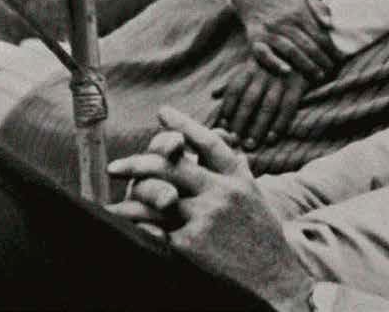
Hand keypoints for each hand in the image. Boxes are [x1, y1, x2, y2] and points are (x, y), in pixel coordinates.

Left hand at [108, 107, 313, 311]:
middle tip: (115, 167)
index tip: (163, 112)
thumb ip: (235, 169)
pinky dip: (137, 228)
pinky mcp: (192, 243)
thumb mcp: (253, 194)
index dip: (184, 125)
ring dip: (132, 198)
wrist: (275, 276)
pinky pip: (155, 230)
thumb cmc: (262, 234)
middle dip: (138, 164)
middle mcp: (222, 191)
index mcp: (237, 176)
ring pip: (157, 195)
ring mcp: (206, 216)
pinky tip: (121, 227)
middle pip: (172, 166)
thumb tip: (217, 142)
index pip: (208, 142)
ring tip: (112, 205)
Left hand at [212, 60, 306, 149]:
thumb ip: (236, 79)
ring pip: (268, 105)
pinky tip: (272, 138)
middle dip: (240, 120)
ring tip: (249, 144)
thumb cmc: (275, 57)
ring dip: (258, 126)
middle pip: (249, 99)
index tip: (221, 125)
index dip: (227, 107)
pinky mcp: (299, 83)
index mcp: (252, 65)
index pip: (235, 88)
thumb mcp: (254, 63)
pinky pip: (288, 106)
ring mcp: (283, 78)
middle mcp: (265, 72)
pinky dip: (280, 123)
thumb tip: (214, 94)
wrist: (306, 45)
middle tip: (233, 140)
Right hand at [232, 0, 339, 81]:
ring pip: (290, 50)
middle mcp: (283, 22)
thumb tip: (330, 24)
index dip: (331, 48)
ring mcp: (269, 32)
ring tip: (317, 75)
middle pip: (307, 44)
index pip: (319, 34)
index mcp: (298, 12)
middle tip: (330, 69)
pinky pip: (264, 54)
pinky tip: (287, 71)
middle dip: (322, 59)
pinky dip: (275, 63)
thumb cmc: (287, 2)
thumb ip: (320, 8)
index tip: (340, 58)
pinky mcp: (255, 40)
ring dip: (306, 65)